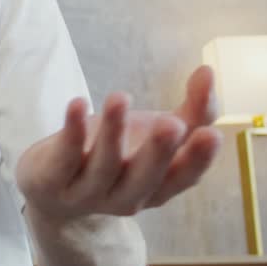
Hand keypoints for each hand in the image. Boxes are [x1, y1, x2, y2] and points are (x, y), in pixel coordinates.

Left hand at [15, 65, 221, 220]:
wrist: (54, 188)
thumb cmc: (119, 155)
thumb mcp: (155, 133)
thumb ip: (191, 110)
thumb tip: (208, 70)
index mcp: (158, 186)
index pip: (182, 178)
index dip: (197, 160)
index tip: (213, 135)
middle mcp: (126, 196)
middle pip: (145, 178)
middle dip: (160, 151)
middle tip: (174, 123)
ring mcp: (87, 193)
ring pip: (103, 165)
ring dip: (113, 131)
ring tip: (119, 97)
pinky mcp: (53, 183)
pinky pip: (64, 158)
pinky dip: (72, 131)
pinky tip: (78, 103)